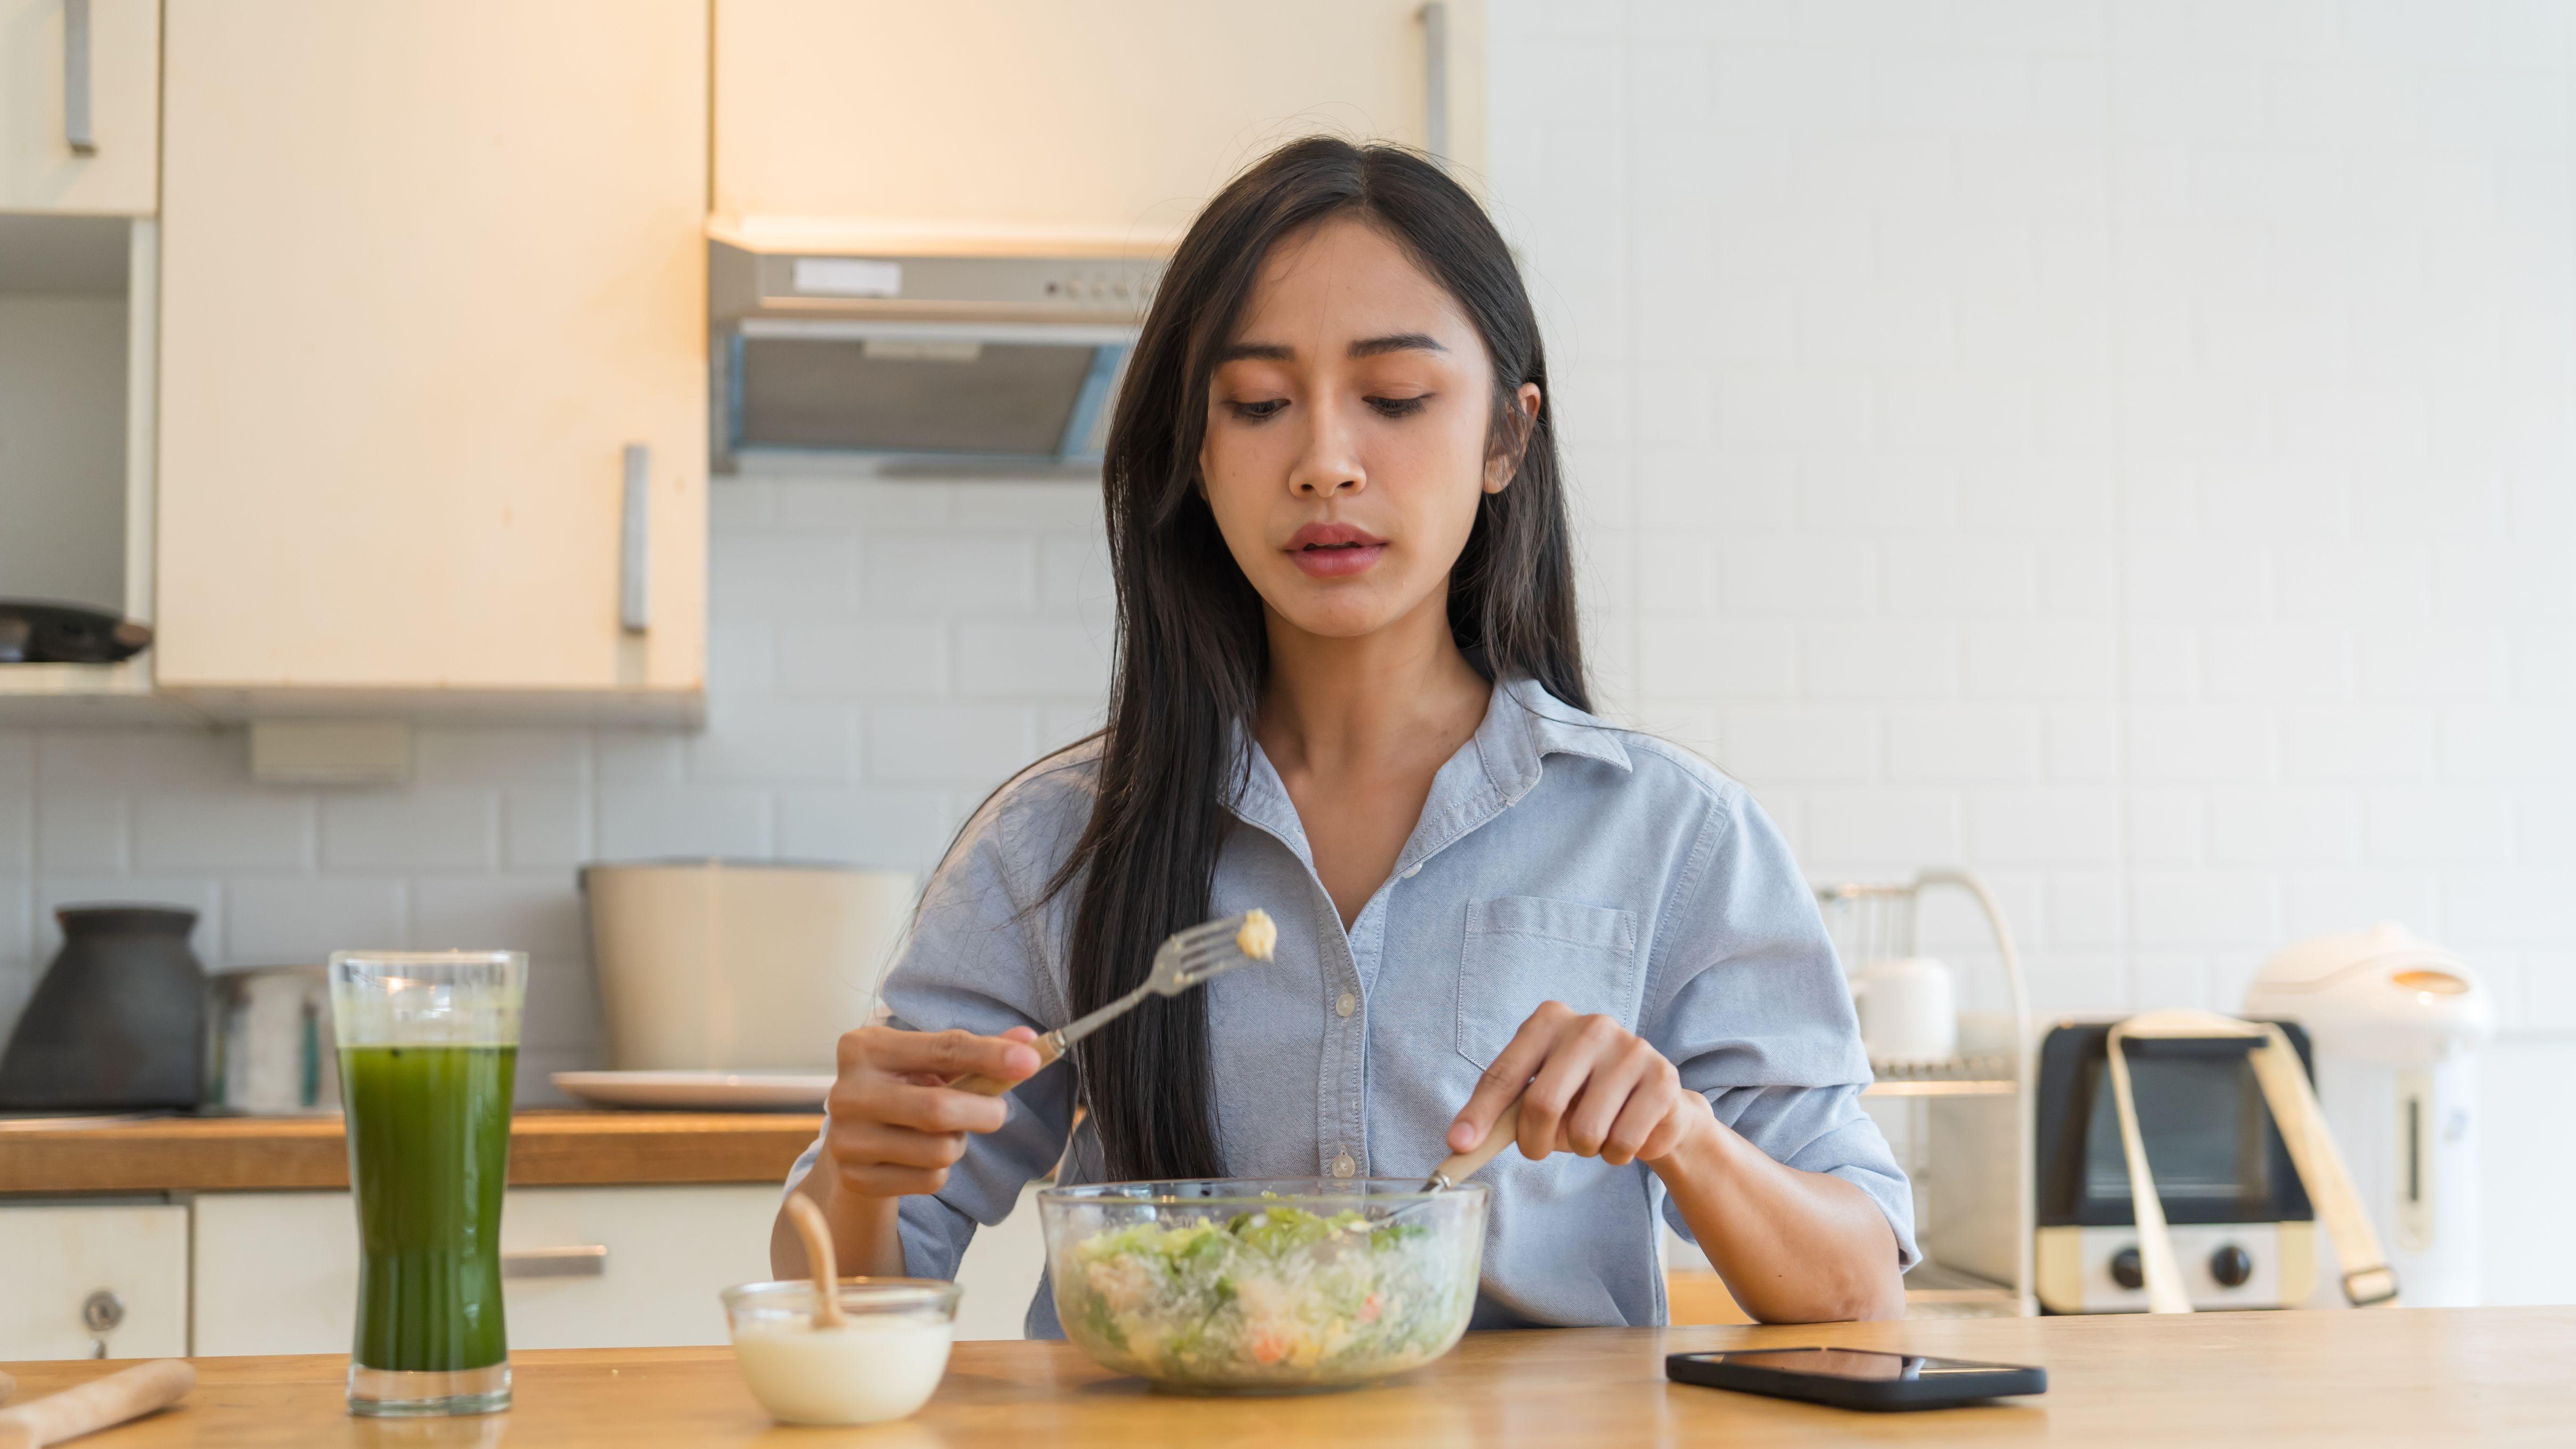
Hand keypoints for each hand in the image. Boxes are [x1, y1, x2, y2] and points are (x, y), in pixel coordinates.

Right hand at [822, 1024, 1042, 1197]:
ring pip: (938, 1151)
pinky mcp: (856, 1178)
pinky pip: (929, 1180)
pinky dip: (942, 1170)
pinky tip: (924, 1156)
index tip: (1030, 1062)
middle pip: (938, 1109)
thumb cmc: (902, 1089)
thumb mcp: (930, 1063)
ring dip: (959, 1144)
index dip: (991, 1055)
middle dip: (984, 1112)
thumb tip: (1029, 1040)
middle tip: (998, 1113)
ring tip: (945, 1133)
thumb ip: (977, 1051)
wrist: (854, 1138)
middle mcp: (847, 1093)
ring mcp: (847, 1139)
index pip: (943, 1049)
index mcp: (865, 1048)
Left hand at [1446, 1001, 1712, 1168]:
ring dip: (1584, 1151)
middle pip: (1543, 1103)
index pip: (1504, 1072)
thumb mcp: (1538, 1096)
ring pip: (1586, 1131)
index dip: (1480, 1113)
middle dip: (1534, 1143)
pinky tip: (1625, 1136)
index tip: (1459, 1145)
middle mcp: (1590, 1025)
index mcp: (1549, 1020)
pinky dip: (1617, 1155)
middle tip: (1539, 1150)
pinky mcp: (1663, 1078)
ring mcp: (1631, 1049)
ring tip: (1593, 1135)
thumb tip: (1459, 1144)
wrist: (1653, 1104)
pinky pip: (1624, 1142)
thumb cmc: (1582, 1098)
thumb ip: (1502, 1115)